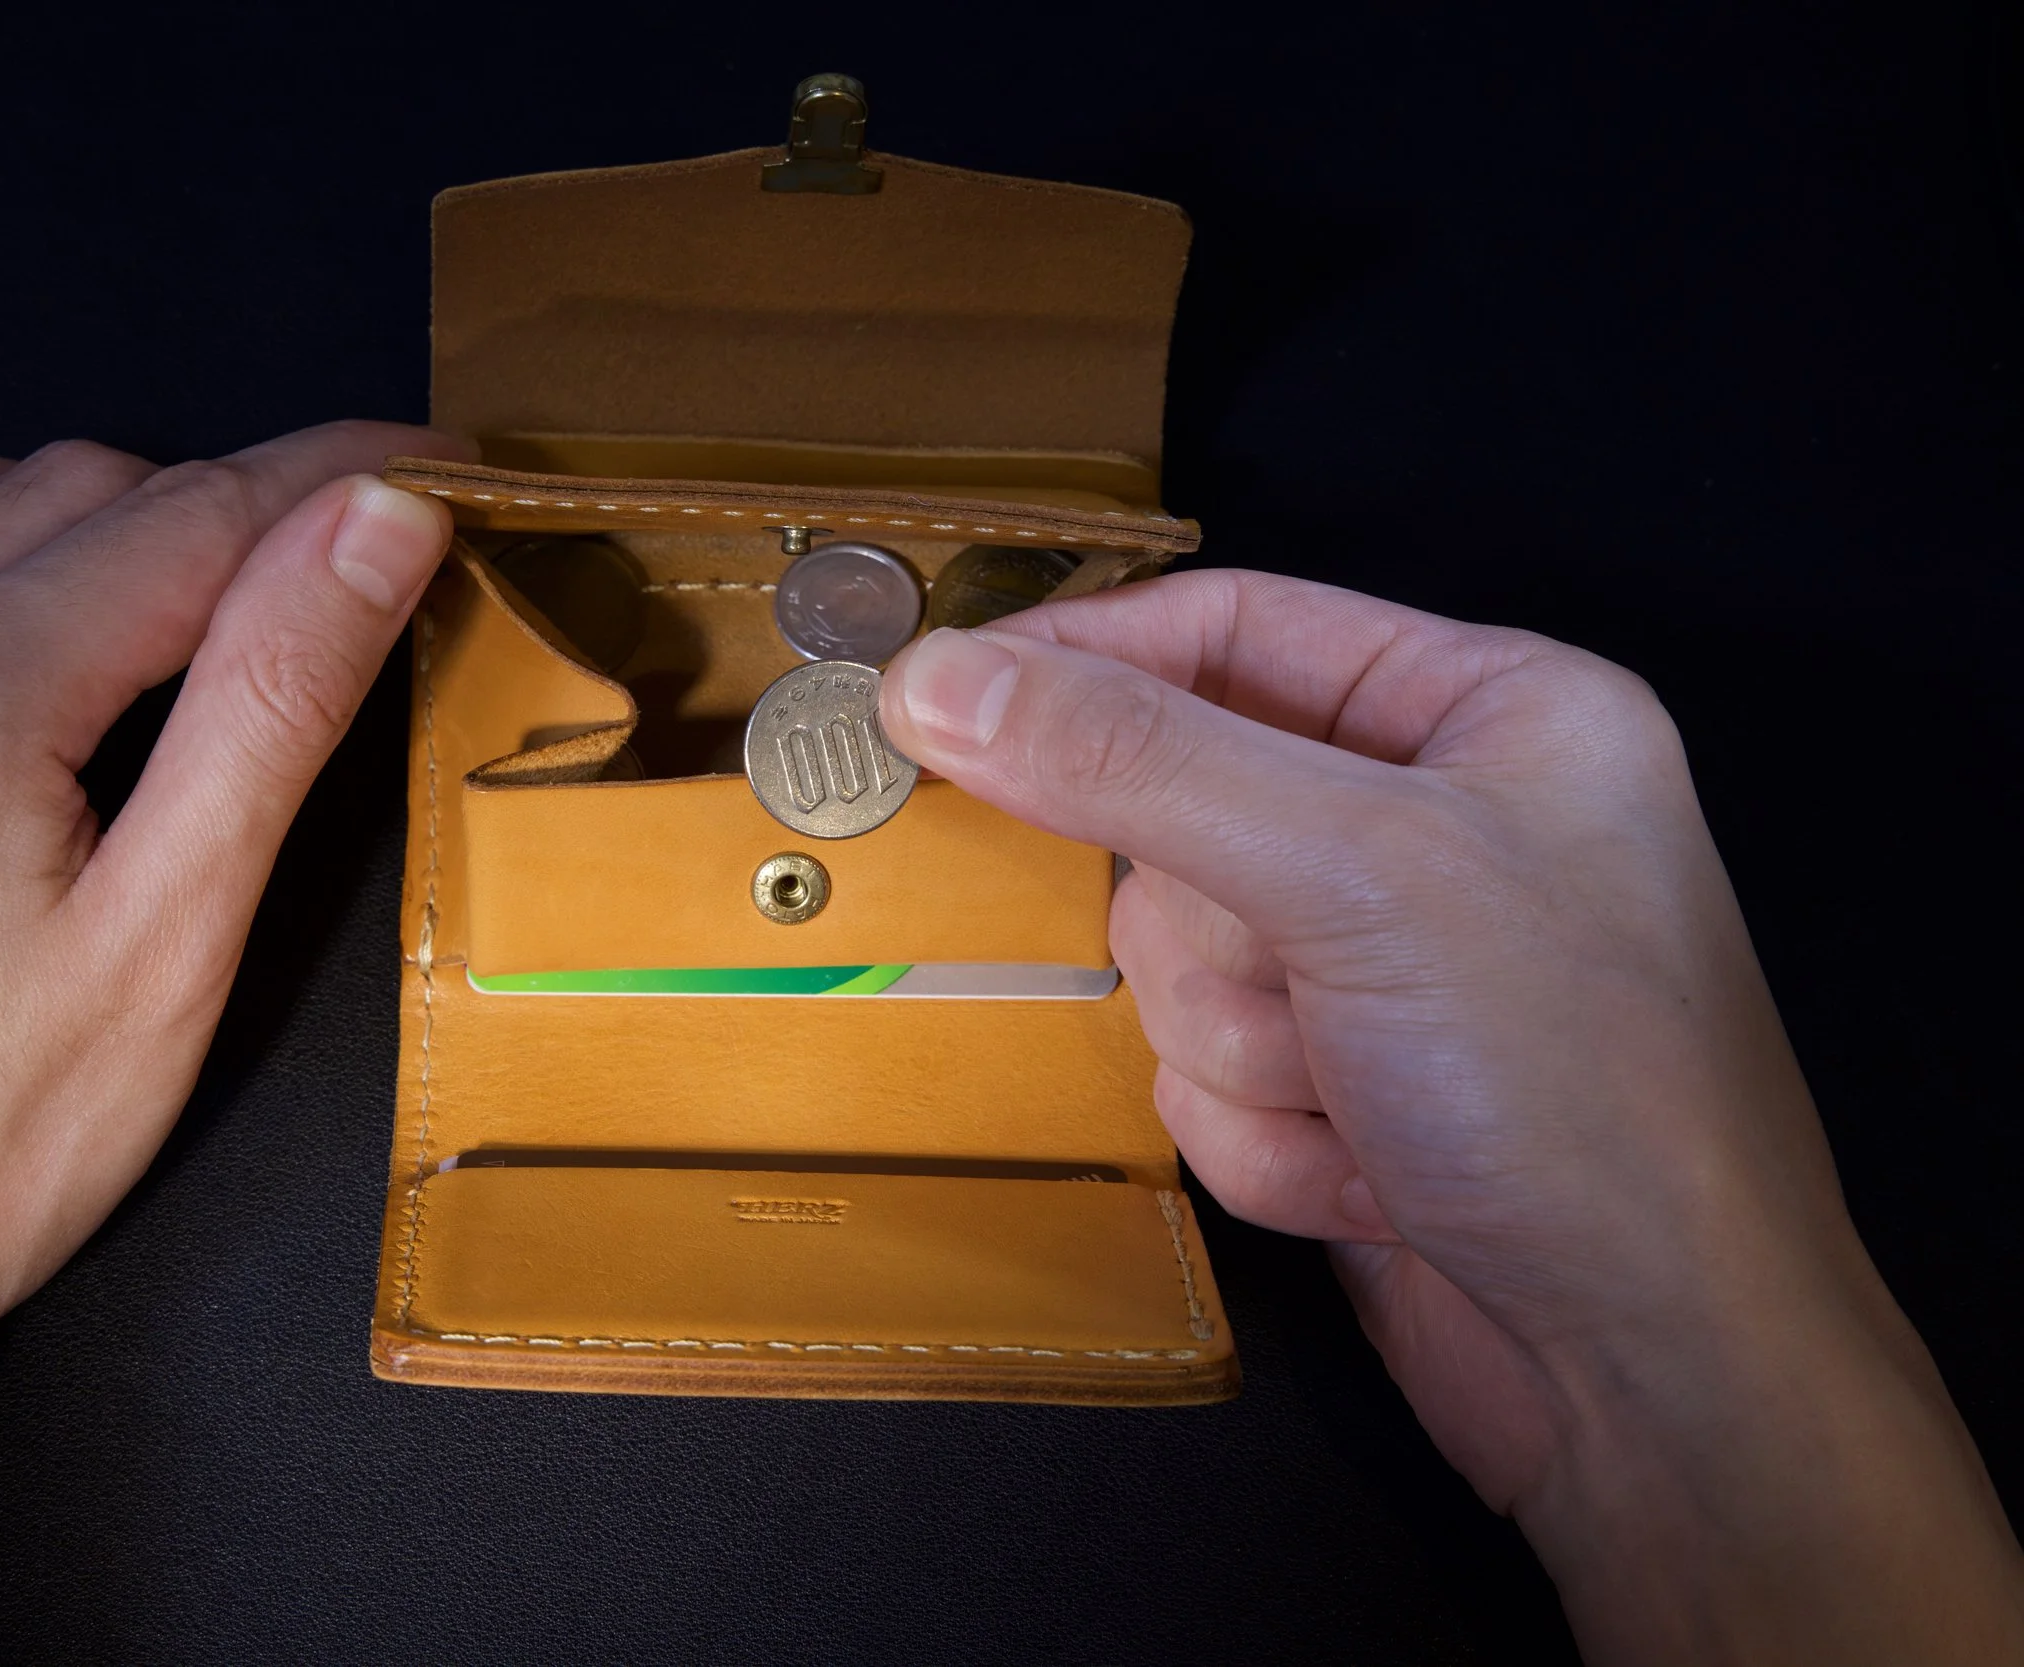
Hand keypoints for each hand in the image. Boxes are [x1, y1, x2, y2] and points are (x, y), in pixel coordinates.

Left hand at [0, 421, 459, 1662]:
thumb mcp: (164, 949)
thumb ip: (270, 708)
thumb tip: (372, 521)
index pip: (202, 512)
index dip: (341, 478)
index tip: (441, 465)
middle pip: (70, 486)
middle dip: (223, 505)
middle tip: (325, 576)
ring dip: (50, 502)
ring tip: (139, 596)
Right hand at [881, 571, 2023, 1664]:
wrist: (1658, 1377)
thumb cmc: (1582, 1091)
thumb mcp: (1355, 873)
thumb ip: (1133, 760)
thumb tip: (942, 677)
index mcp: (1489, 711)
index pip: (1230, 629)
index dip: (1083, 662)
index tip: (940, 700)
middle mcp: (1438, 825)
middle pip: (1175, 810)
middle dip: (1214, 931)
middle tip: (1303, 981)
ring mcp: (1386, 969)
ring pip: (1175, 959)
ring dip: (1240, 1051)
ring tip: (1364, 1095)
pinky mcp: (1346, 1090)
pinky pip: (1198, 1079)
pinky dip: (1262, 1140)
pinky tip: (1370, 1176)